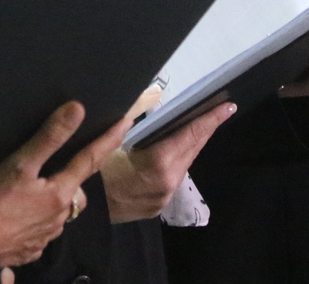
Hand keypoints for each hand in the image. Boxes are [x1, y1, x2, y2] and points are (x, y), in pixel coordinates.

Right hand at [0, 102, 127, 267]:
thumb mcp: (20, 164)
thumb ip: (50, 137)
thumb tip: (77, 109)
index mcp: (61, 193)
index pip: (92, 159)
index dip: (109, 139)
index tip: (126, 121)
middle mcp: (61, 217)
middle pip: (75, 189)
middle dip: (74, 175)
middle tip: (65, 161)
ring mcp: (47, 235)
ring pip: (60, 211)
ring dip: (56, 198)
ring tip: (39, 188)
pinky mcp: (31, 249)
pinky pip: (44, 229)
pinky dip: (40, 219)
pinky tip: (25, 215)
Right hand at [101, 102, 234, 222]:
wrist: (80, 206)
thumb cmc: (93, 170)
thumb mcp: (110, 140)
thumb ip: (133, 123)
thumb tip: (147, 101)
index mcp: (159, 163)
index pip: (191, 135)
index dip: (210, 119)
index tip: (228, 107)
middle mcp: (168, 182)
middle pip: (192, 149)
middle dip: (206, 129)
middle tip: (220, 110)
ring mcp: (163, 198)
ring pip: (184, 165)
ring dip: (192, 144)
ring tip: (200, 126)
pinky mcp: (156, 206)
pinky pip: (172, 177)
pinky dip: (178, 160)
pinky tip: (177, 150)